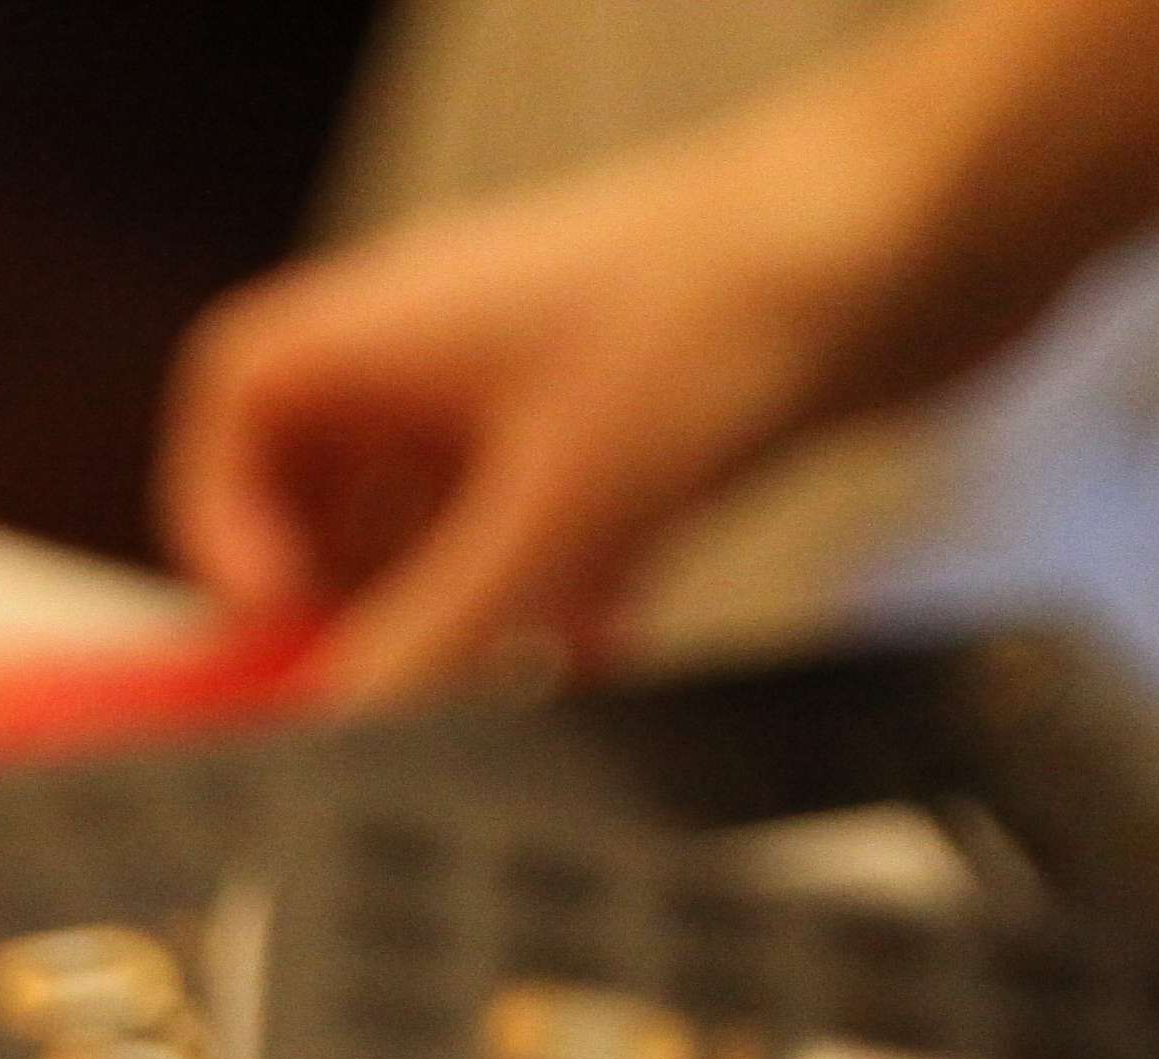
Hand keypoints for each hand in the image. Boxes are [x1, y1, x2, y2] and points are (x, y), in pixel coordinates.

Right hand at [155, 94, 941, 706]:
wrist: (933, 230)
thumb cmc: (746, 284)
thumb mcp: (563, 502)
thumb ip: (441, 632)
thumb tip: (345, 729)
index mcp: (396, 326)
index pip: (239, 406)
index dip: (225, 522)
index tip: (276, 624)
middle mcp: (456, 351)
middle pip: (331, 486)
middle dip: (348, 600)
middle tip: (373, 687)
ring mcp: (546, 392)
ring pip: (444, 528)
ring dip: (456, 619)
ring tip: (490, 690)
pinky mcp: (637, 436)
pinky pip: (546, 542)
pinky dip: (550, 611)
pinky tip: (592, 659)